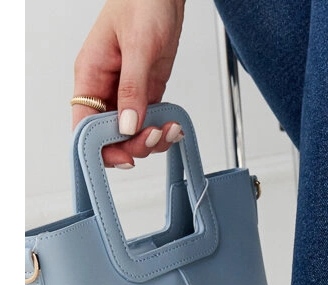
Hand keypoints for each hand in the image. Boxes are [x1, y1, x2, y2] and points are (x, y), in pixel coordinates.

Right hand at [71, 0, 186, 166]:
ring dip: (153, 139)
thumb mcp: (138, 46)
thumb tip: (127, 124)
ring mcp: (126, 92)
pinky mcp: (146, 92)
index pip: (84, 125)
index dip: (101, 148)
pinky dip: (162, 129)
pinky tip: (174, 125)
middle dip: (134, 144)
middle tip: (156, 135)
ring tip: (171, 128)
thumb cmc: (143, 4)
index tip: (125, 157)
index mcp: (90, 74)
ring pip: (132, 133)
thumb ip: (132, 88)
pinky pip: (149, 122)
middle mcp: (105, 87)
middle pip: (110, 135)